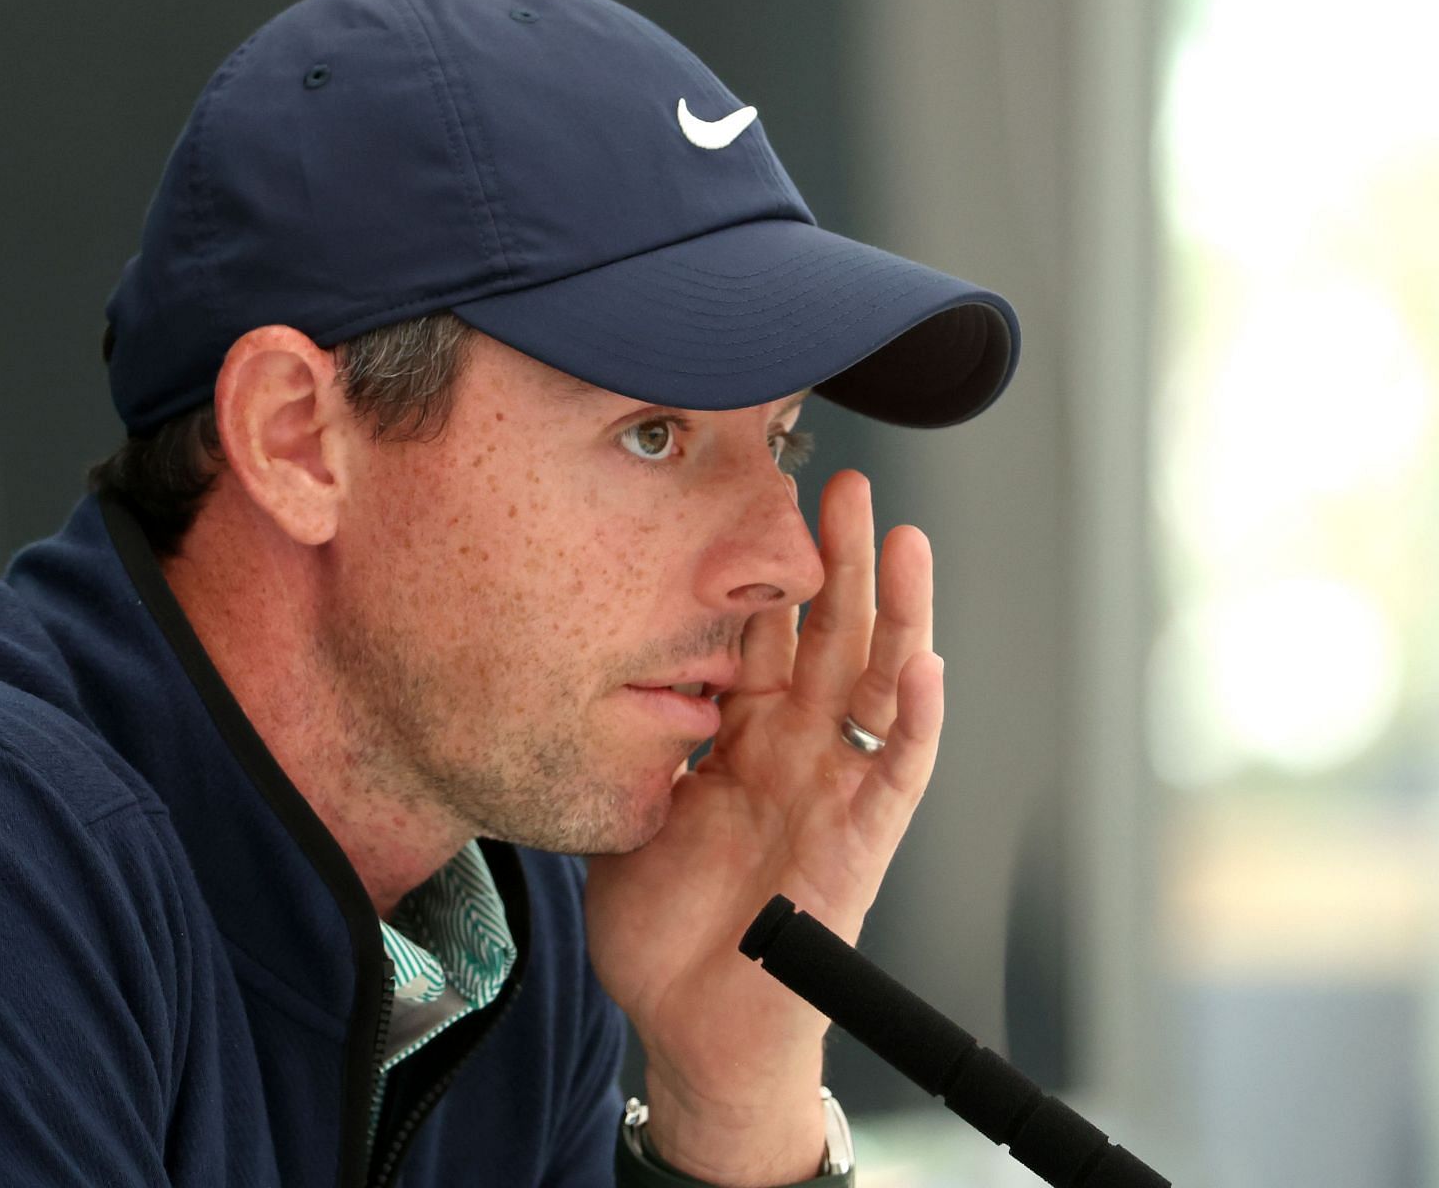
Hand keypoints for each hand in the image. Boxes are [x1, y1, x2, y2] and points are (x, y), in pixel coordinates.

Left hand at [583, 469, 944, 1182]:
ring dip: (895, 612)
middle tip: (844, 481)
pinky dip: (916, 720)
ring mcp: (831, 791)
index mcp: (739, 738)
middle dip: (838, 560)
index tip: (756, 494)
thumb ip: (625, 738)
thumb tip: (579, 665)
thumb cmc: (661, 927)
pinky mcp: (858, 843)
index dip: (764, 568)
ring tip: (902, 539)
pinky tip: (925, 664)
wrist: (690, 1023)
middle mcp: (794, 752)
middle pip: (828, 635)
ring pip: (876, 683)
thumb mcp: (626, 807)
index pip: (763, 634)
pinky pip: (896, 773)